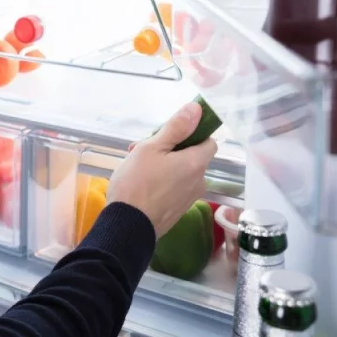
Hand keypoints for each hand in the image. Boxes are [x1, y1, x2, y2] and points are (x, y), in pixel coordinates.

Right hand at [107, 102, 217, 238]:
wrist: (128, 226)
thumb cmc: (137, 182)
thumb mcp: (151, 148)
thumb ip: (176, 127)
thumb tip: (197, 109)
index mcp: (196, 163)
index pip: (209, 142)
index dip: (193, 135)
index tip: (171, 135)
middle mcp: (199, 181)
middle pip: (193, 158)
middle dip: (171, 150)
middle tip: (143, 150)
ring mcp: (189, 199)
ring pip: (182, 173)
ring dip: (165, 166)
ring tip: (137, 168)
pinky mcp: (178, 211)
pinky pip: (175, 189)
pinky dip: (163, 183)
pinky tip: (141, 184)